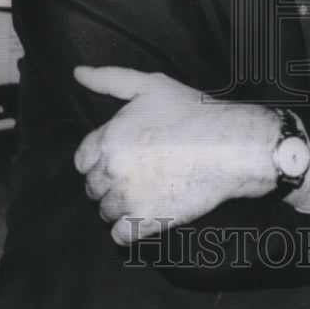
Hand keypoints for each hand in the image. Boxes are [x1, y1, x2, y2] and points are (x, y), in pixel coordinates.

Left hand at [74, 66, 278, 243]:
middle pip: (93, 187)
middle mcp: (112, 170)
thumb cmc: (193, 113)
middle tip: (141, 173)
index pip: (82, 161)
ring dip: (120, 205)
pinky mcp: (147, 221)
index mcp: (109, 138)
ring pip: (106, 211)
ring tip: (147, 190)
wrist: (231, 145)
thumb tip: (78, 74)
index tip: (125, 157)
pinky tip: (148, 212)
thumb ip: (109, 79)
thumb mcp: (151, 86)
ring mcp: (129, 198)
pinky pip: (120, 235)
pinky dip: (129, 229)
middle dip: (111, 182)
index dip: (102, 159)